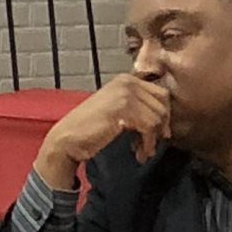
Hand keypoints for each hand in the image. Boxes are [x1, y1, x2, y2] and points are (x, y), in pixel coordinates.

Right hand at [35, 76, 170, 187]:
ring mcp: (125, 93)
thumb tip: (164, 120)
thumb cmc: (89, 129)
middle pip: (163, 104)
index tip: (159, 134)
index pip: (161, 93)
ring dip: (152, 139)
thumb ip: (137, 107)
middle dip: (161, 127)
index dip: (164, 116)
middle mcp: (127, 82)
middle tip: (150, 145)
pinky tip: (138, 152)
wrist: (67, 139)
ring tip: (142, 151)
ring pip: (157, 117)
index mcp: (126, 79)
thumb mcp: (116, 109)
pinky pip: (149, 126)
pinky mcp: (123, 108)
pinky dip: (147, 143)